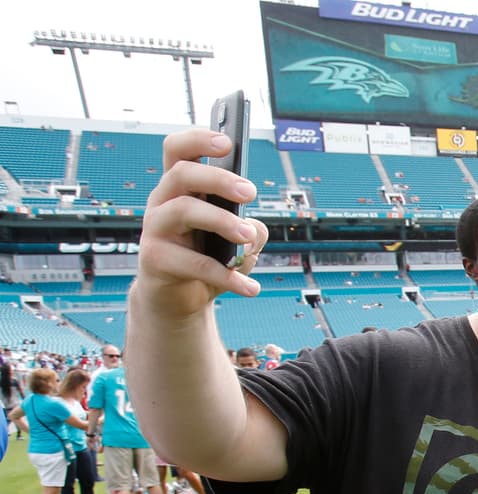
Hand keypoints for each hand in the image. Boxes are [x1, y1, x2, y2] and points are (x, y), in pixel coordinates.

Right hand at [133, 128, 267, 316]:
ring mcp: (155, 229)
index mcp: (180, 189)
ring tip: (247, 237)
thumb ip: (251, 229)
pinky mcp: (155, 260)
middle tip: (250, 192)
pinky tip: (250, 288)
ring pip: (183, 210)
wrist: (179, 300)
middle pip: (182, 174)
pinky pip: (194, 263)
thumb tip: (252, 230)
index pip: (178, 151)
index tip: (227, 142)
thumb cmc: (209, 260)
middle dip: (218, 179)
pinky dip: (227, 277)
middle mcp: (162, 202)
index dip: (198, 140)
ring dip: (222, 221)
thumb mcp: (237, 241)